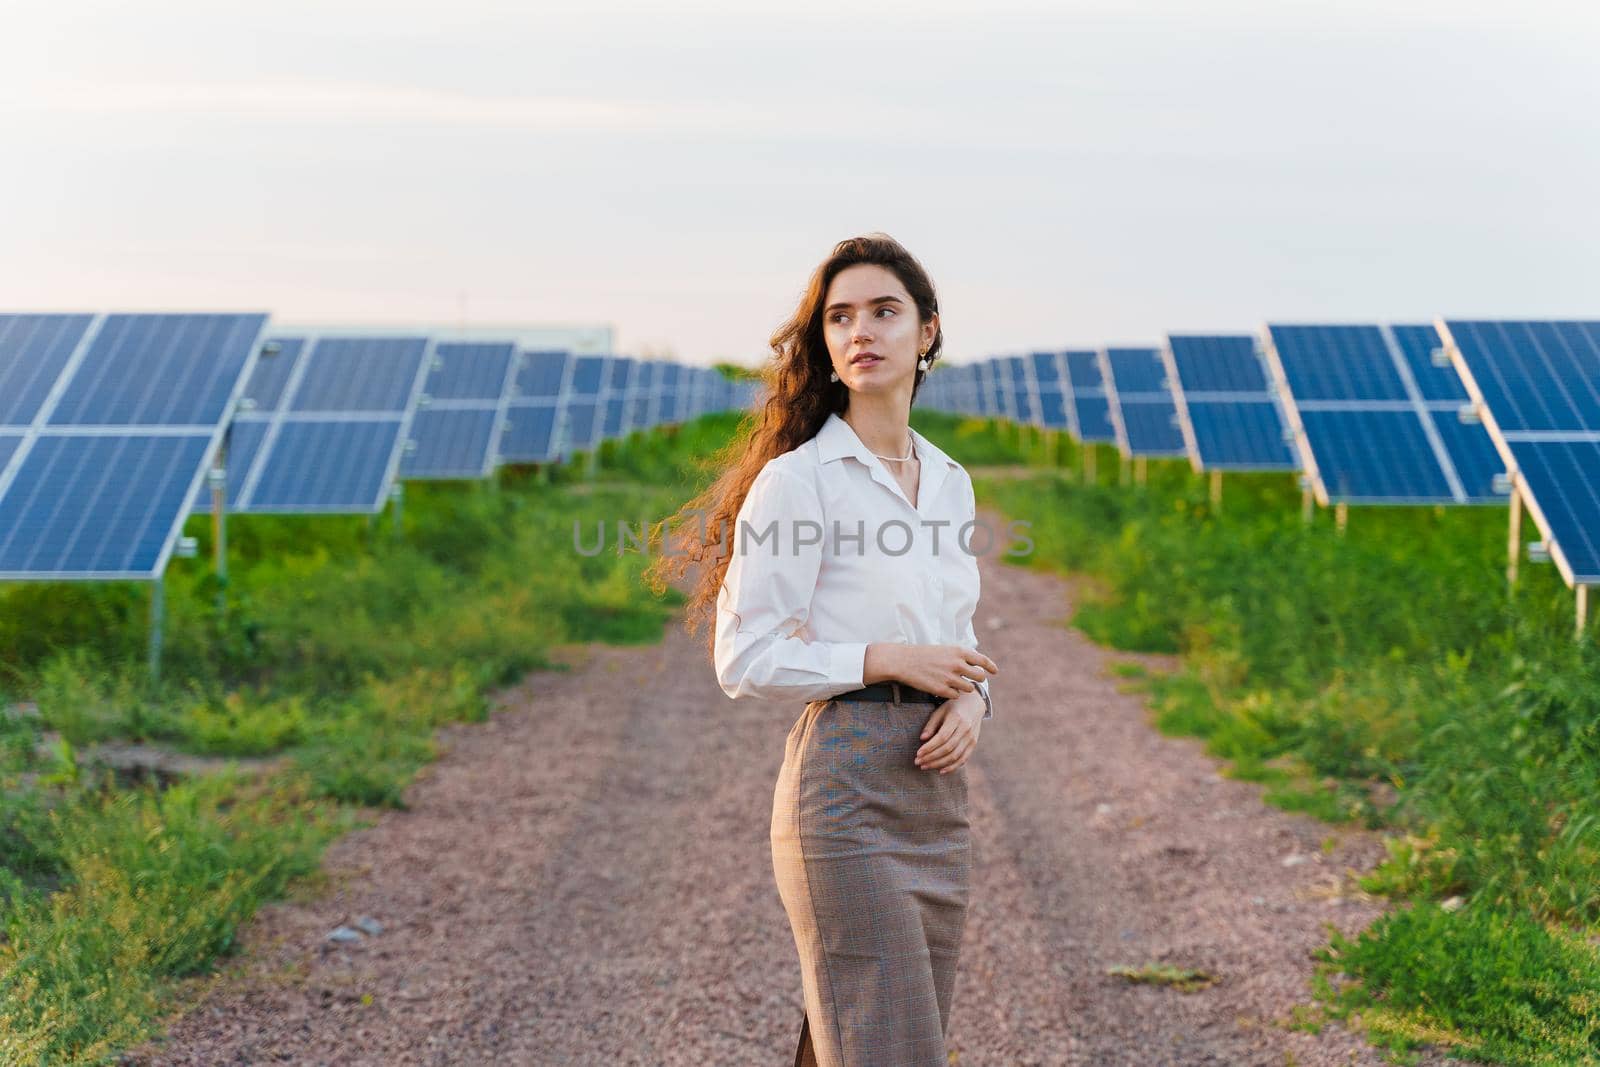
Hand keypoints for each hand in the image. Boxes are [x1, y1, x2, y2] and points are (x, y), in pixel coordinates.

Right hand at [864, 643, 998, 699]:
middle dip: (976, 679)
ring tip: (953, 683)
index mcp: (959, 651)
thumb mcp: (945, 650)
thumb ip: (961, 657)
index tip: (995, 672)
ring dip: (963, 687)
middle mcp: (957, 664)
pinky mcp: (941, 689)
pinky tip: (943, 688)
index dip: (990, 667)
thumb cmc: (925, 655)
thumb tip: (977, 665)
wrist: (904, 661)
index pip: (982, 660)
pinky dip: (952, 694)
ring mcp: (950, 677)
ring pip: (968, 688)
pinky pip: (955, 696)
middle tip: (971, 680)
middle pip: (979, 676)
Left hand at [914, 690, 984, 773]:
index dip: (930, 747)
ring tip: (925, 766)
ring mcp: (971, 738)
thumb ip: (931, 724)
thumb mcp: (940, 711)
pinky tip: (941, 771)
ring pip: (955, 756)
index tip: (918, 754)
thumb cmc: (952, 707)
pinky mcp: (973, 744)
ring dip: (939, 764)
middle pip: (948, 748)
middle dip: (931, 757)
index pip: (942, 737)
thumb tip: (922, 738)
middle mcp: (965, 729)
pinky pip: (963, 759)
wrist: (973, 705)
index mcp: (956, 718)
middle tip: (918, 762)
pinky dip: (952, 767)